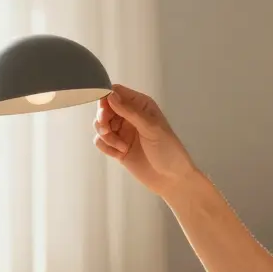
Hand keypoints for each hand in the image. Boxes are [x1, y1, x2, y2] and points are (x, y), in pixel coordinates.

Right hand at [93, 84, 198, 198]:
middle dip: (102, 118)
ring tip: (120, 146)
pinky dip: (105, 146)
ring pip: (100, 125)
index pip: (116, 92)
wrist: (172, 179)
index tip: (104, 110)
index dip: (106, 98)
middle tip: (106, 128)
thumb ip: (130, 111)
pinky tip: (119, 153)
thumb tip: (110, 95)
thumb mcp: (151, 127)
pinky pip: (101, 141)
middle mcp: (130, 116)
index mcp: (141, 106)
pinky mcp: (118, 148)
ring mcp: (123, 132)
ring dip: (106, 135)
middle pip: (104, 108)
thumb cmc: (169, 150)